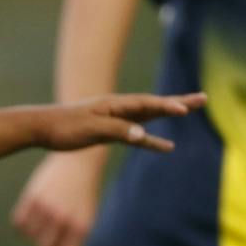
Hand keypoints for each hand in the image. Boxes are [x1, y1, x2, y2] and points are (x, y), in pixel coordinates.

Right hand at [13, 150, 104, 245]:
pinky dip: (22, 224)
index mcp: (81, 227)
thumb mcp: (87, 216)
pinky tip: (31, 215)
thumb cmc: (83, 192)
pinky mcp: (32, 198)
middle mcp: (63, 220)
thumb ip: (73, 238)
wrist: (78, 160)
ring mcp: (46, 209)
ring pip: (30, 236)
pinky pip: (19, 224)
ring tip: (44, 218)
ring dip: (34, 232)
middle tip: (48, 236)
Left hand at [38, 91, 205, 153]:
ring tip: (190, 112)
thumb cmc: (64, 127)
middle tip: (203, 98)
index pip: (147, 104)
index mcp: (115, 105)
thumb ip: (118, 131)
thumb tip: (143, 136)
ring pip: (149, 116)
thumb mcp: (91, 129)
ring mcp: (116, 119)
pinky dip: (153, 138)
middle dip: (179, 102)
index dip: (167, 106)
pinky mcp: (111, 131)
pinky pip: (139, 133)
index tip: (185, 109)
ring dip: (169, 114)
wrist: (42, 127)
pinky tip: (165, 146)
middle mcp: (119, 108)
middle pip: (155, 105)